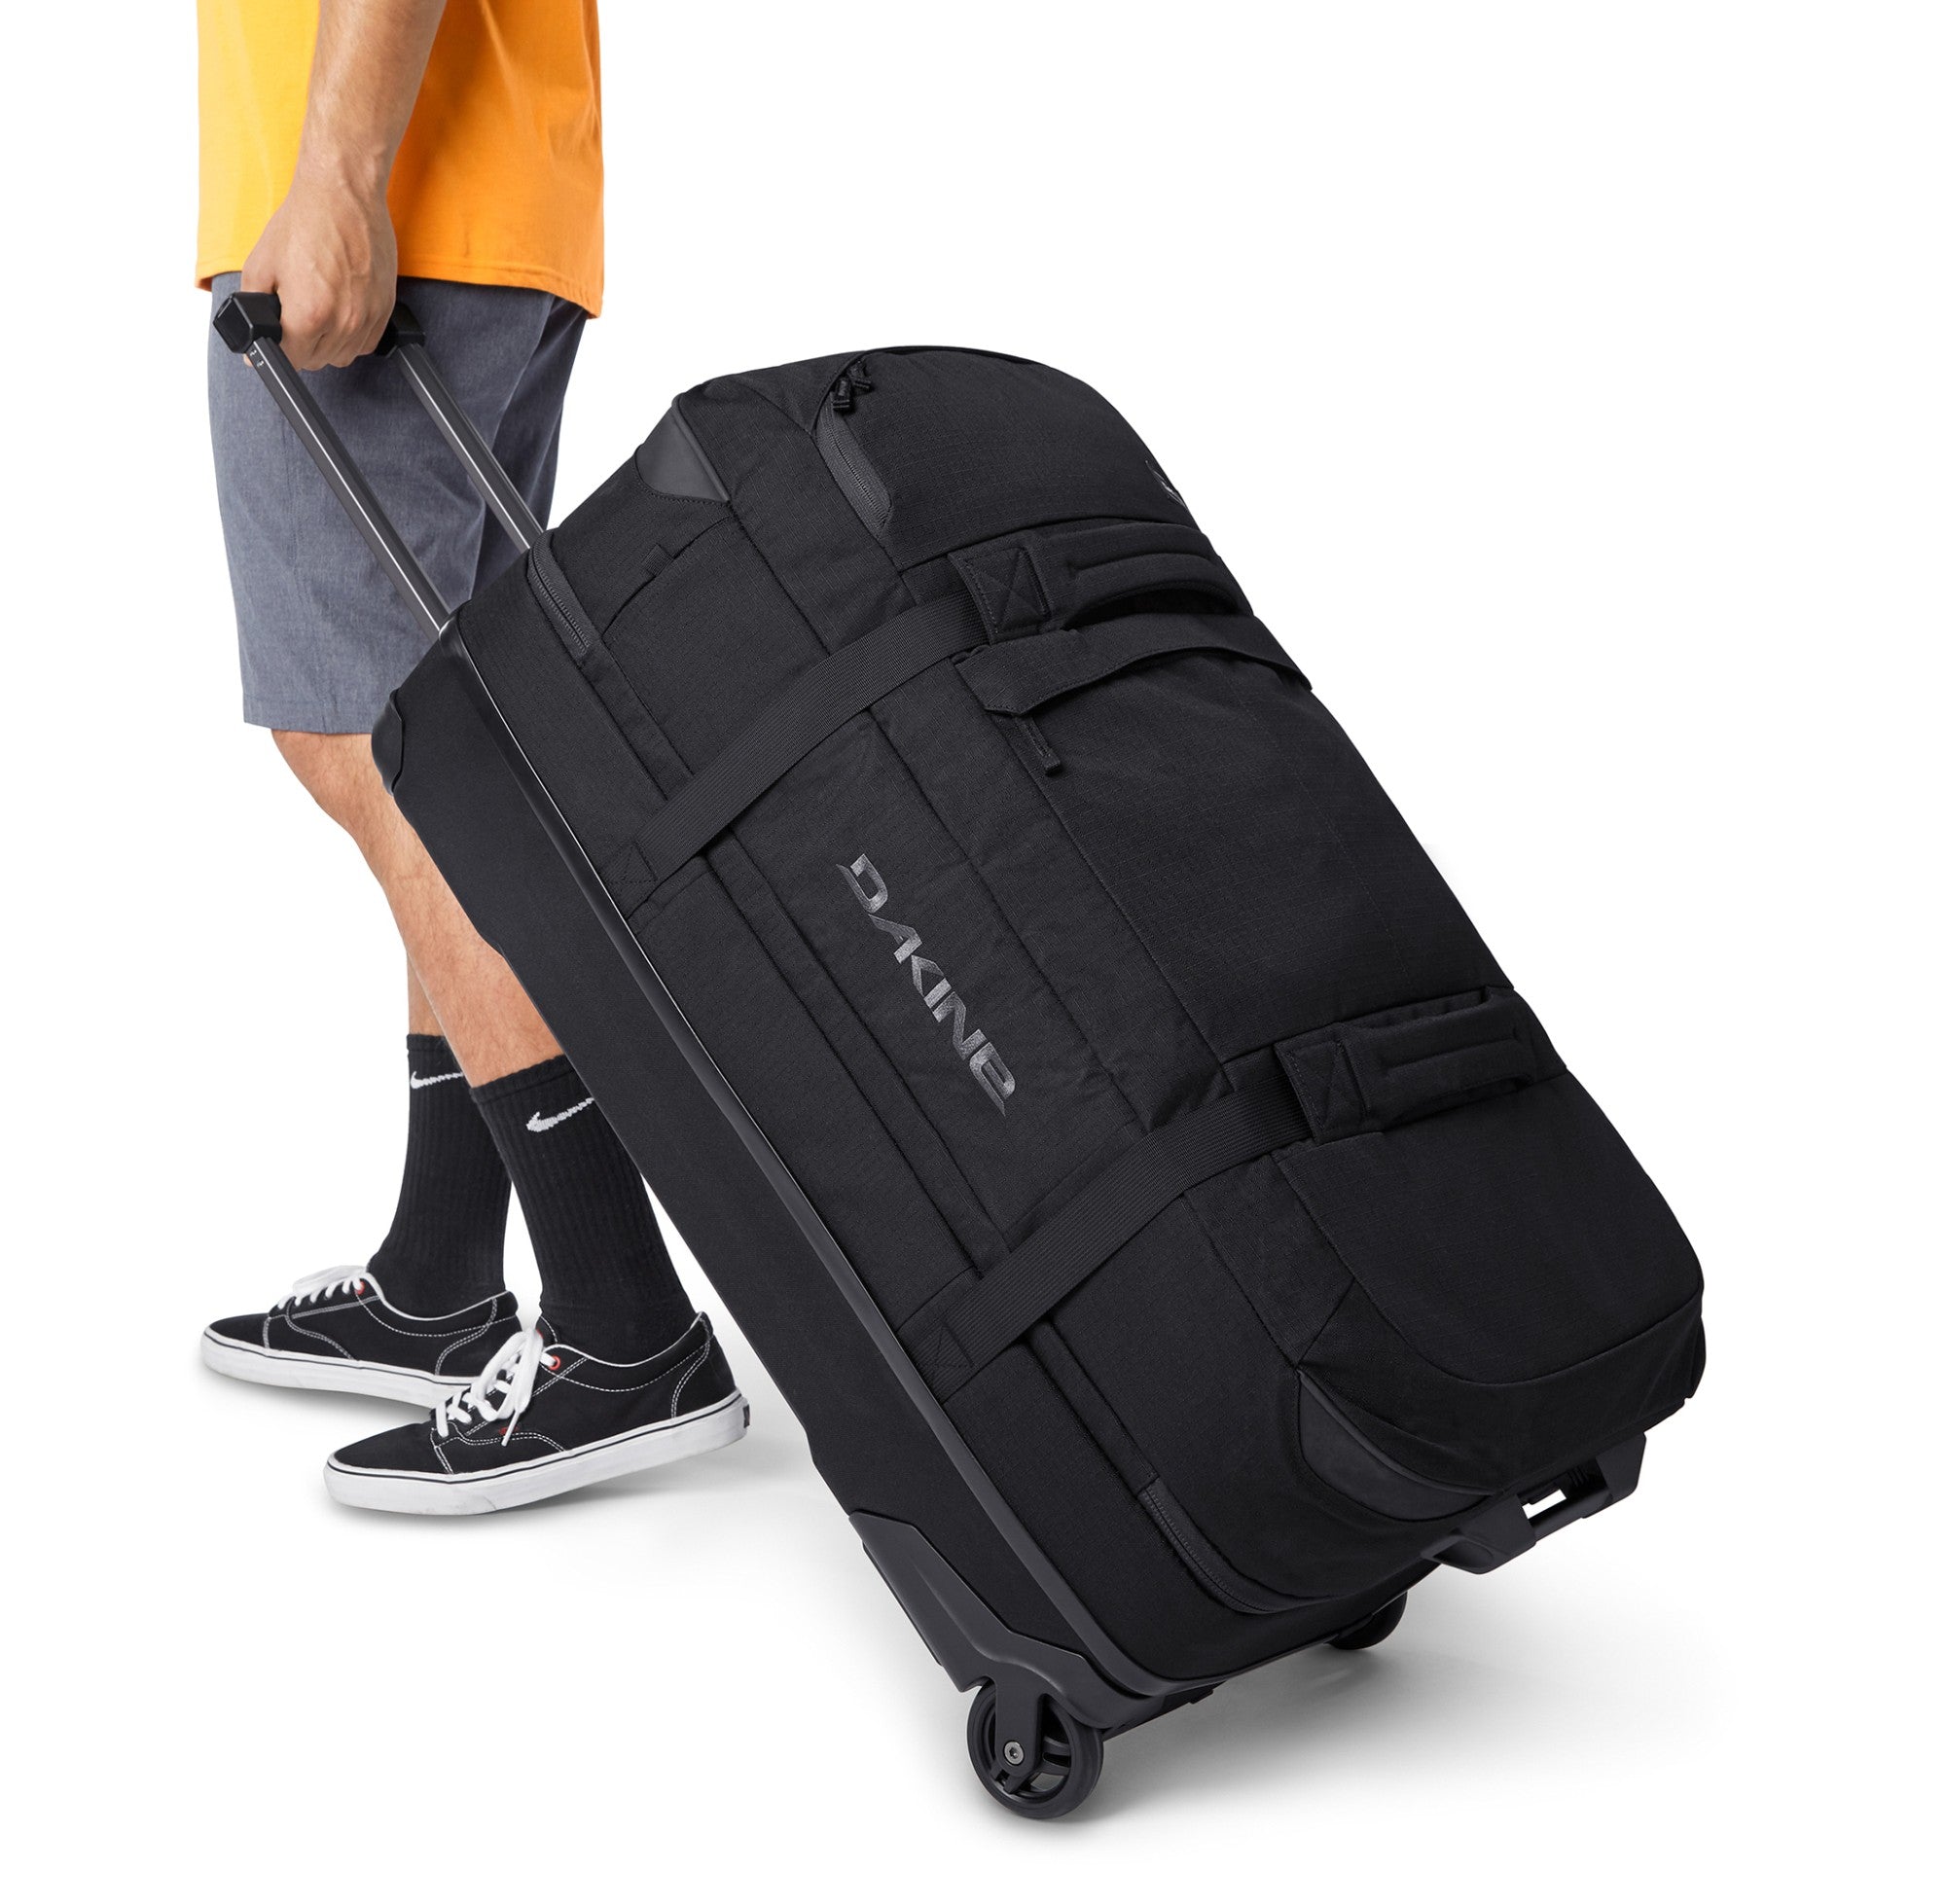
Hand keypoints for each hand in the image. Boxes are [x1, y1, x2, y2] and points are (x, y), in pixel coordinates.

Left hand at [240, 165, 397, 370]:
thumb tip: (252, 336)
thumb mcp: (261, 263)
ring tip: (318, 312)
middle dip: (301, 345)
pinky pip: (366, 343)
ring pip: (343, 356)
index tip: (276, 339)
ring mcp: (367, 317)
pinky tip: (339, 311)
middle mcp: (342, 322)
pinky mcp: (384, 308)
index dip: (278, 350)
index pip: (291, 360)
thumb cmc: (304, 222)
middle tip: (293, 316)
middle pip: (317, 361)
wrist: (342, 195)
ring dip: (327, 343)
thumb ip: (252, 306)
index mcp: (308, 314)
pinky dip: (351, 336)